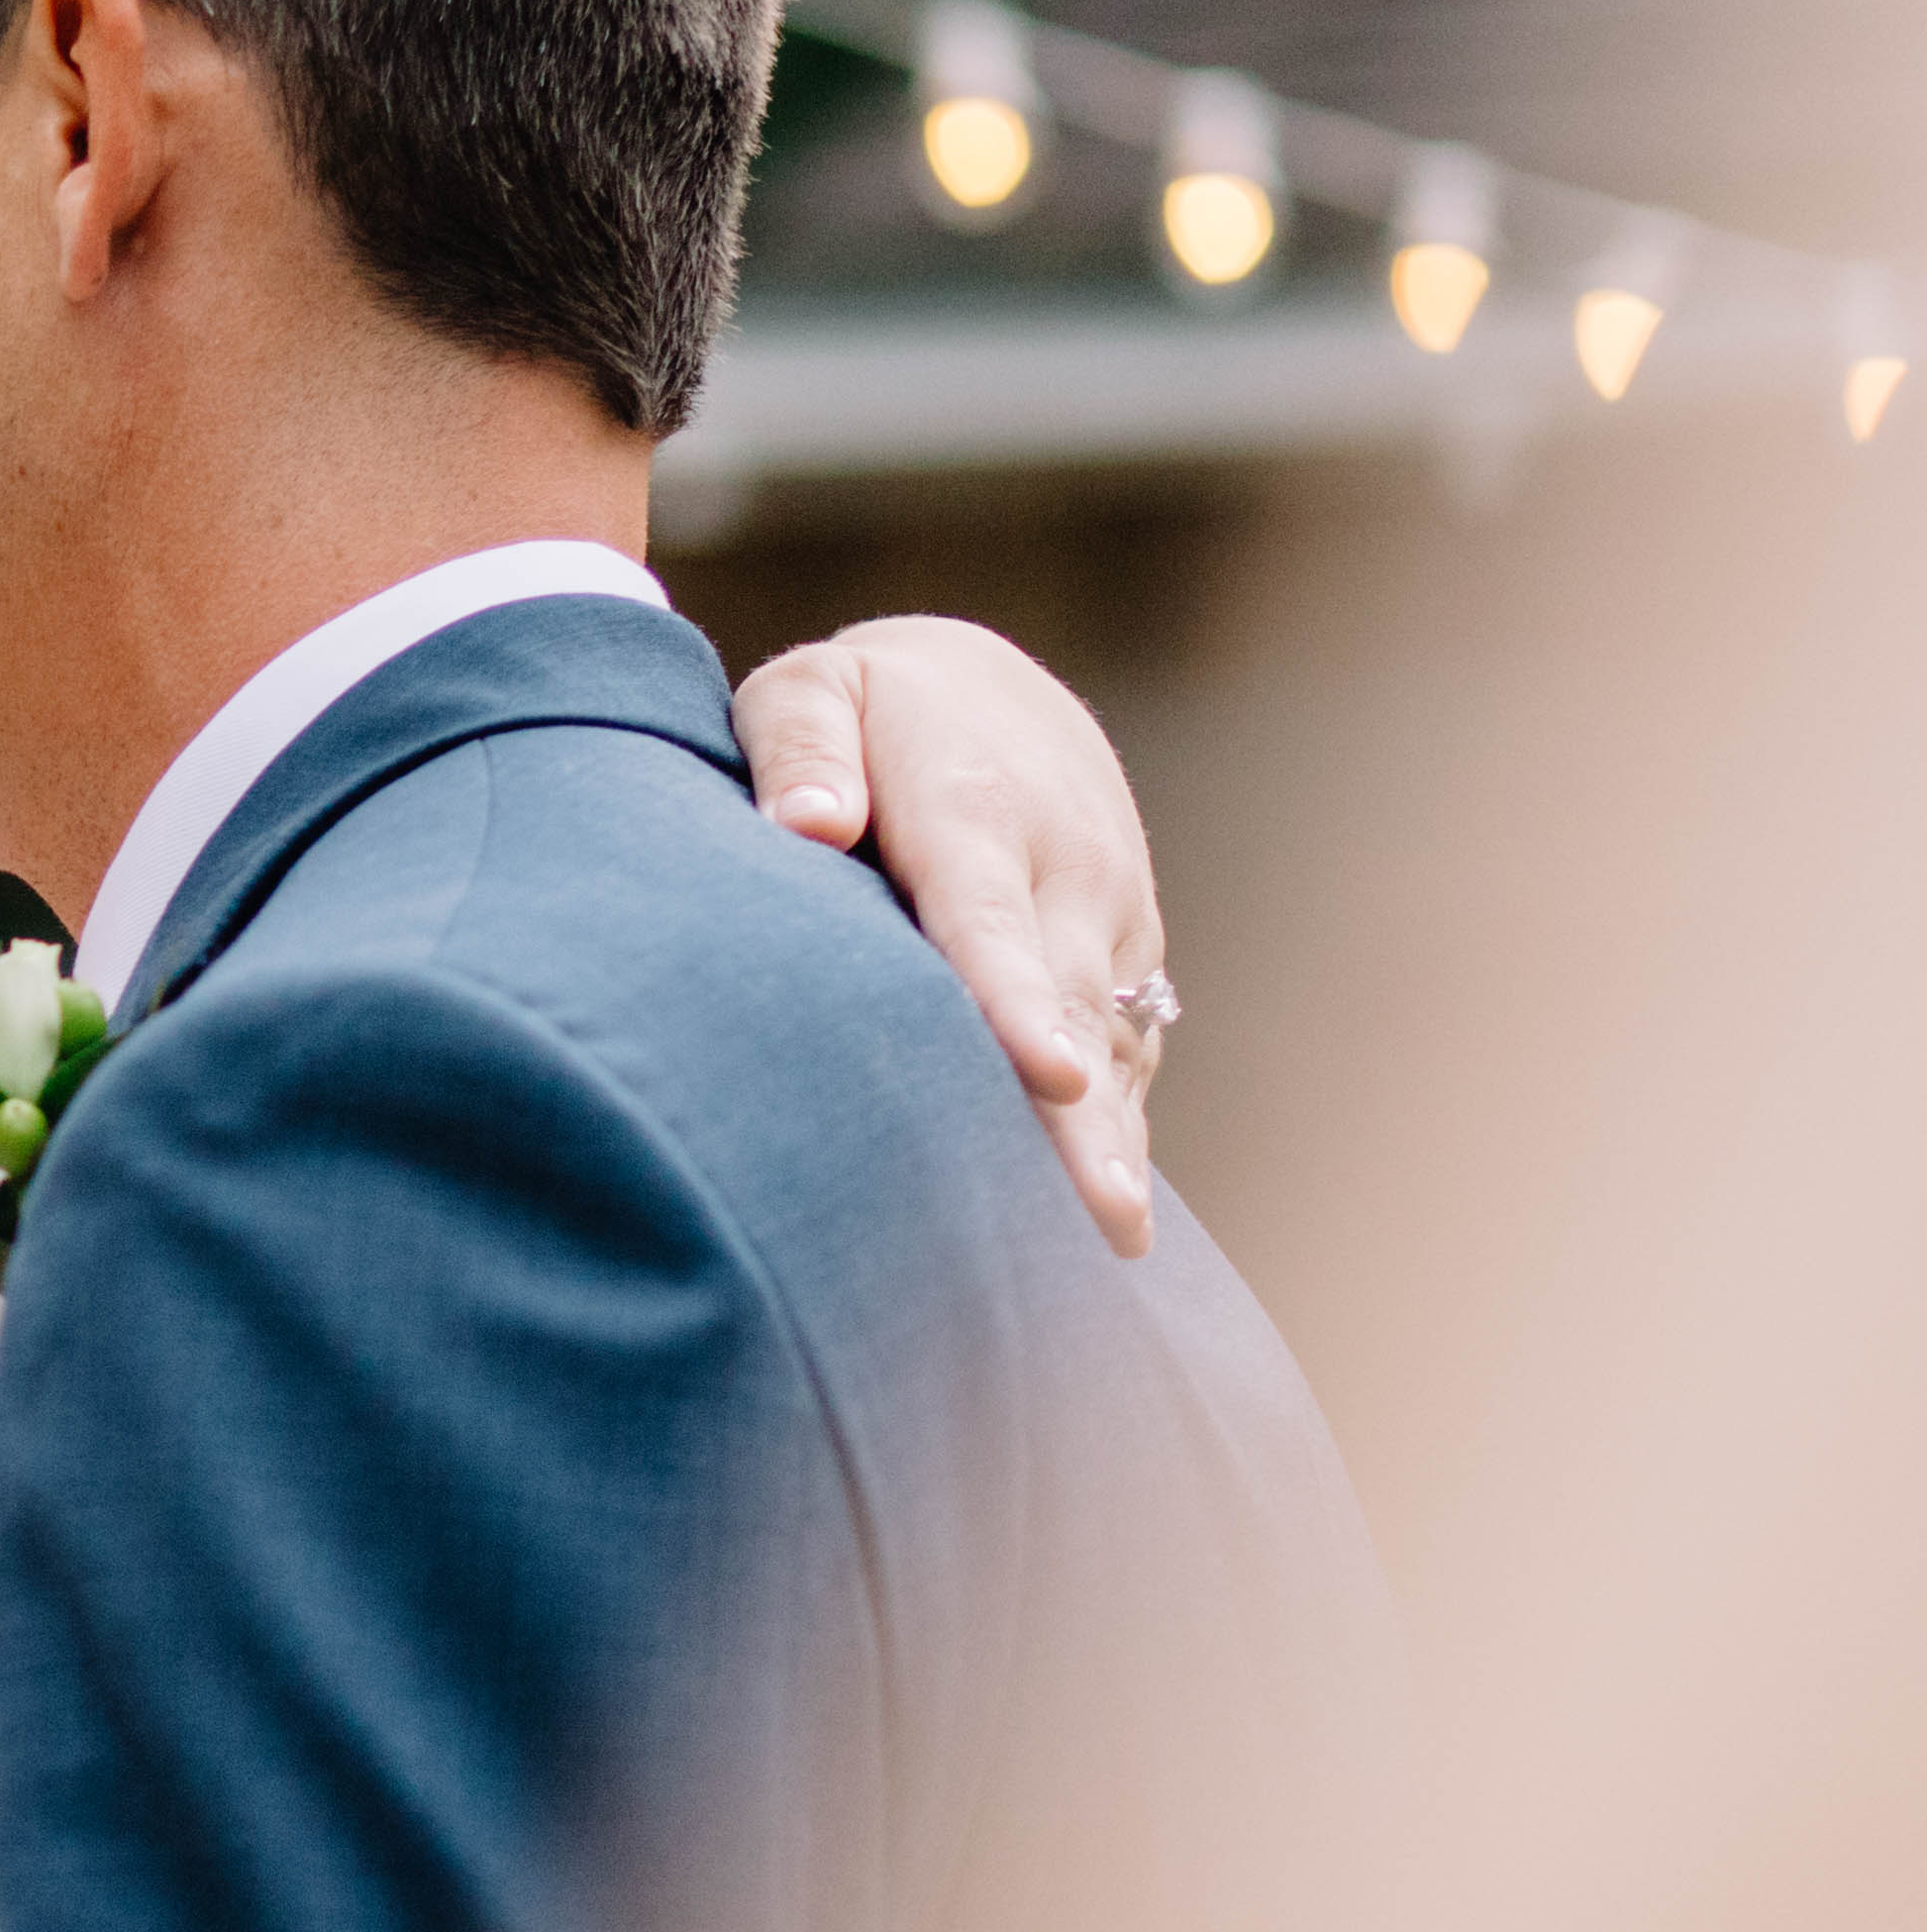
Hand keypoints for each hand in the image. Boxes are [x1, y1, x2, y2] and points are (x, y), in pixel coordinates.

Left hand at [733, 615, 1166, 1256]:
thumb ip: (801, 747)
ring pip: (1114, 1043)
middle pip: (1071, 1007)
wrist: (990, 689)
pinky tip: (1108, 1220)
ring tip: (1114, 1242)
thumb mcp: (814, 689)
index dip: (1019, 1001)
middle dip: (1086, 1117)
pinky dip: (1121, 1128)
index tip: (1048, 1073)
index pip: (992, 920)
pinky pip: (1129, 1051)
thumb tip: (806, 824)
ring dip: (1116, 1141)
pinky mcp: (1125, 960)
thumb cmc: (866, 705)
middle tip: (1099, 1217)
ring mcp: (1108, 920)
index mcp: (978, 812)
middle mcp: (1064, 872)